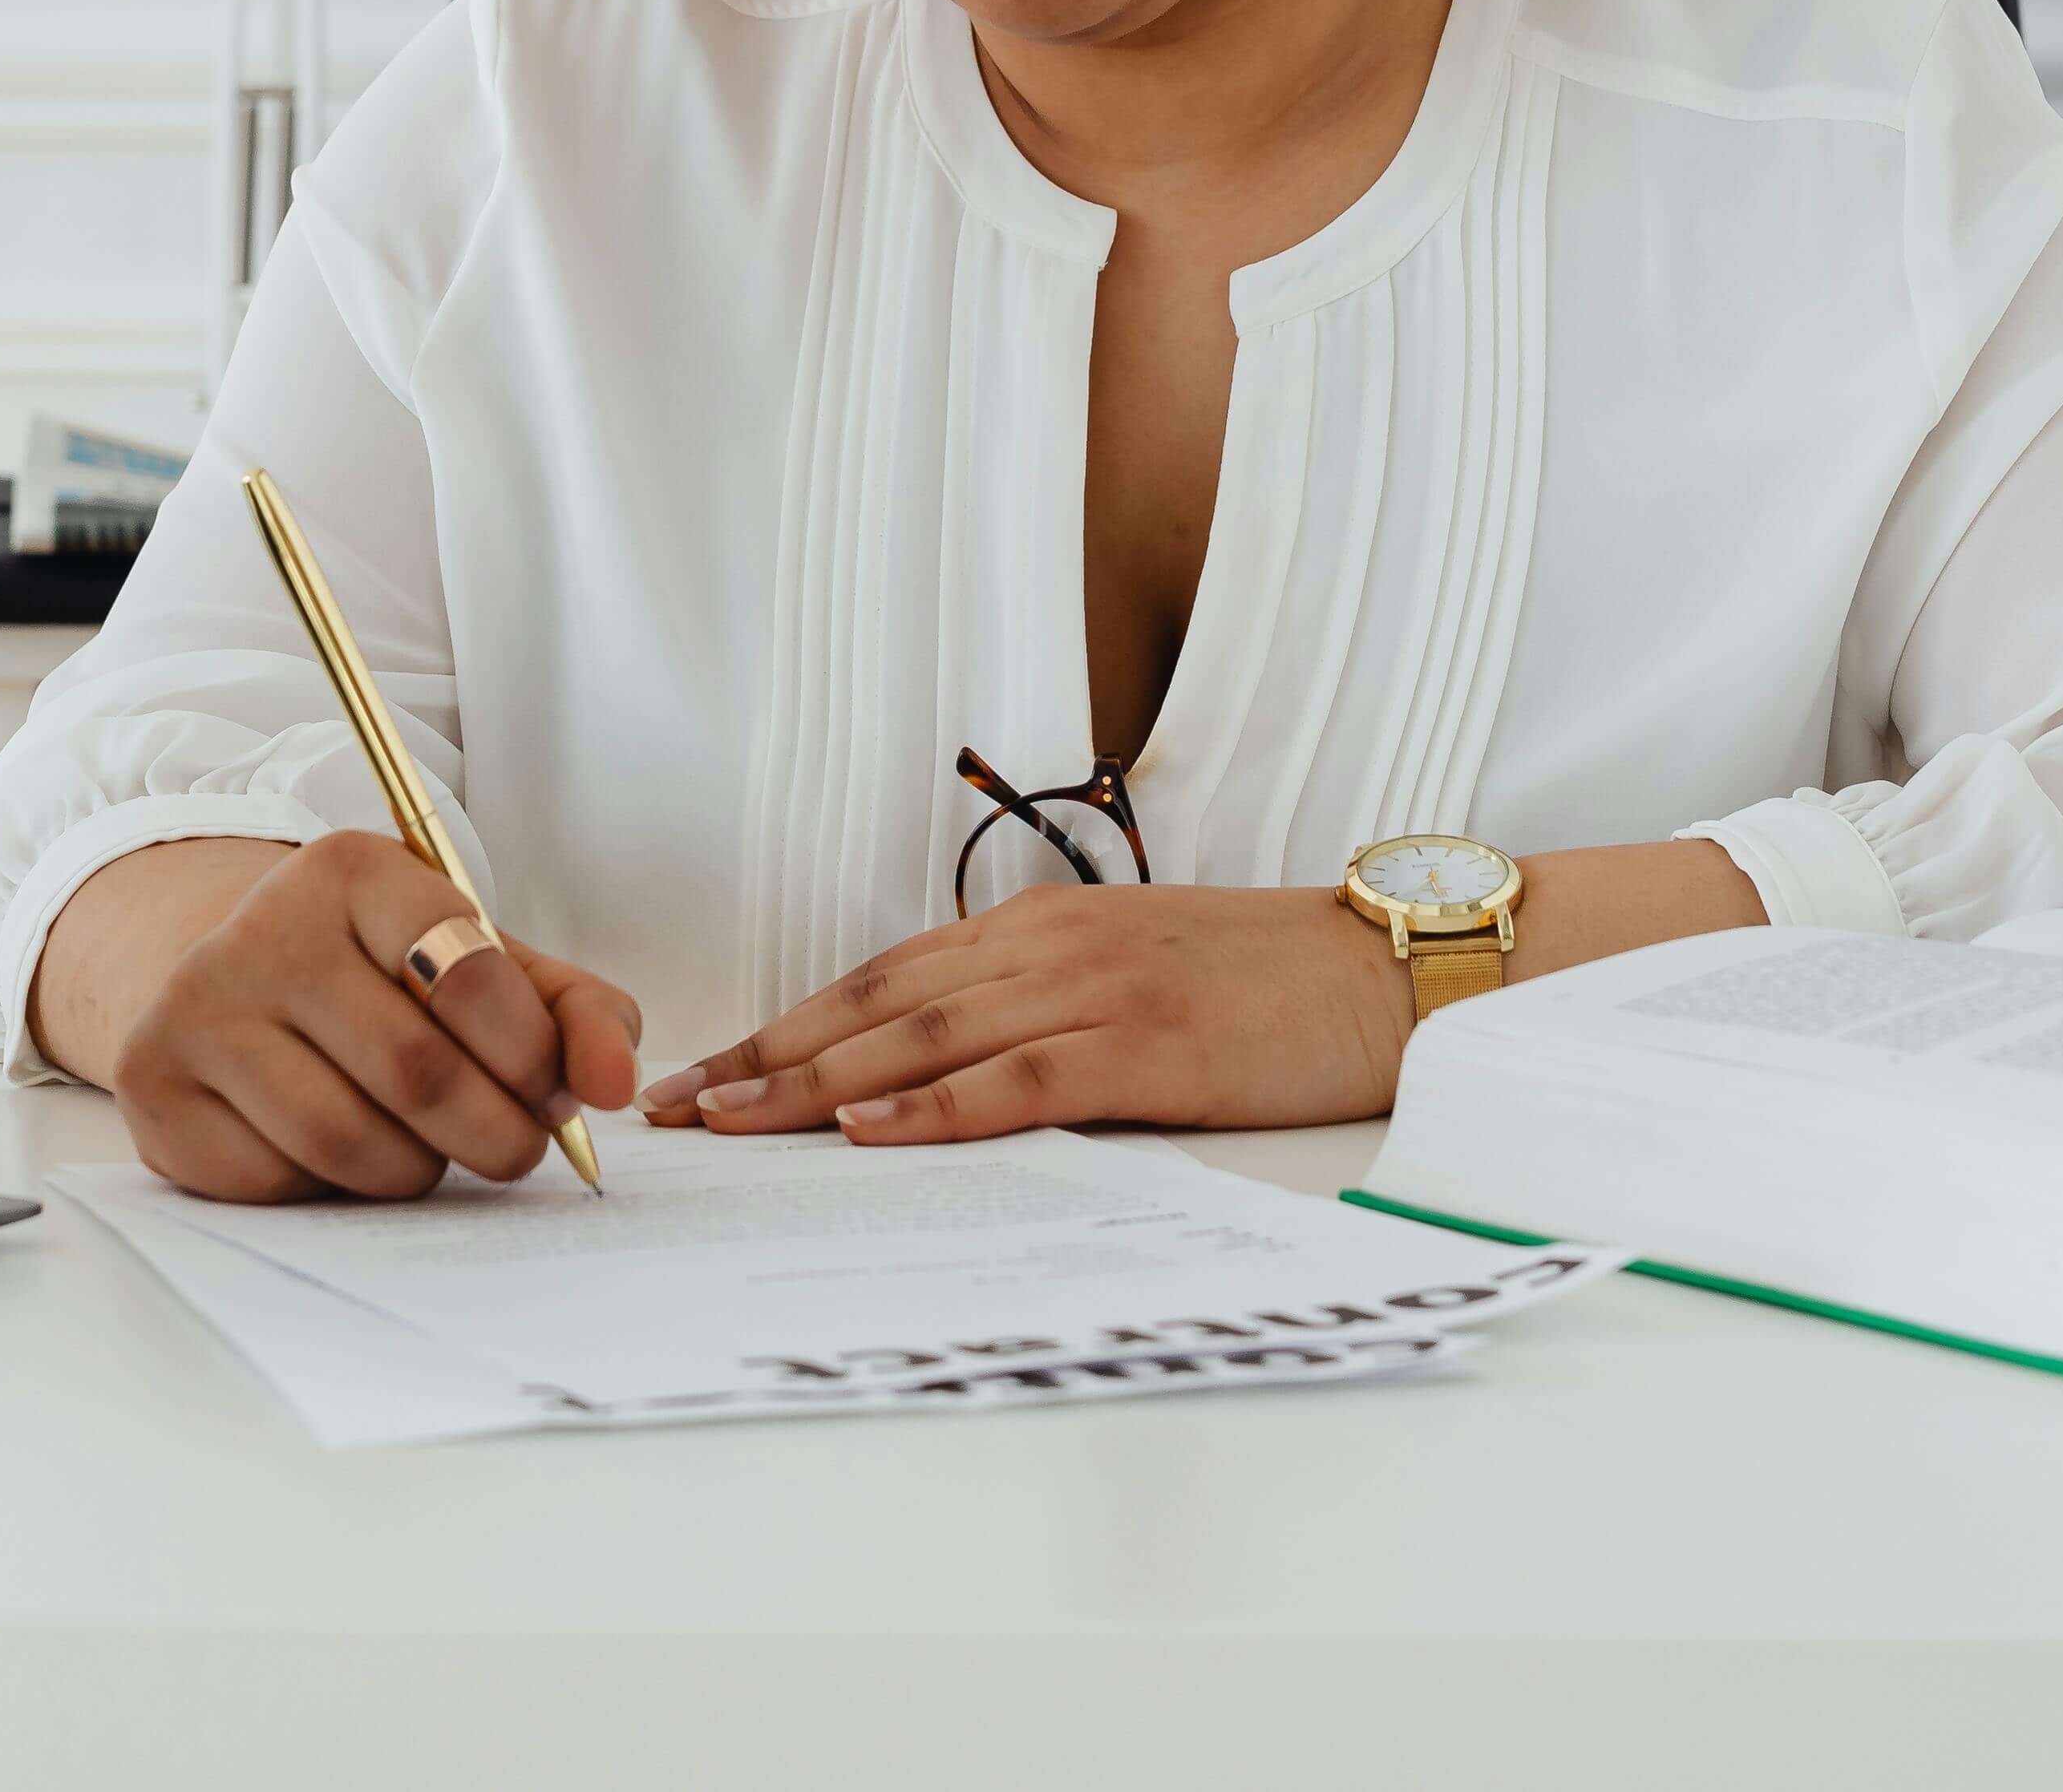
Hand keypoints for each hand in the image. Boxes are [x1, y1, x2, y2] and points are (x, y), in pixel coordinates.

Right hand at [83, 833, 641, 1203]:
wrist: (232, 982)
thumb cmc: (384, 980)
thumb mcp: (487, 967)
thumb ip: (576, 1013)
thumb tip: (618, 1087)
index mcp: (353, 872)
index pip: (469, 973)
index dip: (532, 1055)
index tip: (553, 1091)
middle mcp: (262, 928)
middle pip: (418, 1075)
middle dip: (495, 1135)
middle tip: (513, 1146)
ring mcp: (197, 1009)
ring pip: (349, 1144)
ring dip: (417, 1170)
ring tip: (427, 1146)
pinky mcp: (155, 1091)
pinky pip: (280, 1183)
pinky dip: (332, 1189)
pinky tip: (338, 1149)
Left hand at [640, 882, 1411, 1143]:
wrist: (1384, 967)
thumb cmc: (1265, 981)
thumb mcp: (1133, 970)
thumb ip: (1041, 999)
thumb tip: (946, 1061)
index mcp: (1041, 928)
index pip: (882, 976)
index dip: (786, 1024)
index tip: (708, 1070)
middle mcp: (1049, 947)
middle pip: (877, 1006)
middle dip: (766, 1058)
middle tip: (678, 1107)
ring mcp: (1095, 992)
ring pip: (924, 1041)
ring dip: (817, 1086)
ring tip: (734, 1124)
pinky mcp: (1146, 1048)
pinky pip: (1020, 1081)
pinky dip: (938, 1109)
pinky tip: (873, 1133)